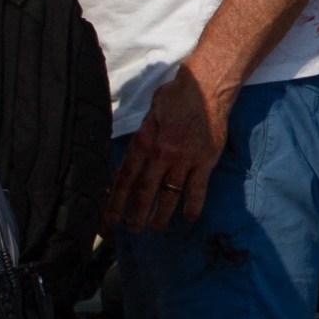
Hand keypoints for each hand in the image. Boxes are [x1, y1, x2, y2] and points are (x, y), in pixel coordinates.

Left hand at [107, 60, 234, 231]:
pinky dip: (193, 206)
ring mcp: (185, 159)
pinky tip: (189, 218)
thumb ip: (140, 140)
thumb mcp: (148, 117)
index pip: (125, 177)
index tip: (111, 217)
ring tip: (155, 228)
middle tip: (132, 230)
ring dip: (161, 215)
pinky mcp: (205, 161)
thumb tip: (129, 162)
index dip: (117, 200)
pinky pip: (197, 190)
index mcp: (143, 142)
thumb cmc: (174, 98)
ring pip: (169, 195)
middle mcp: (161, 154)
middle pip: (144, 191)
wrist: (207, 88)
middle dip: (136, 214)